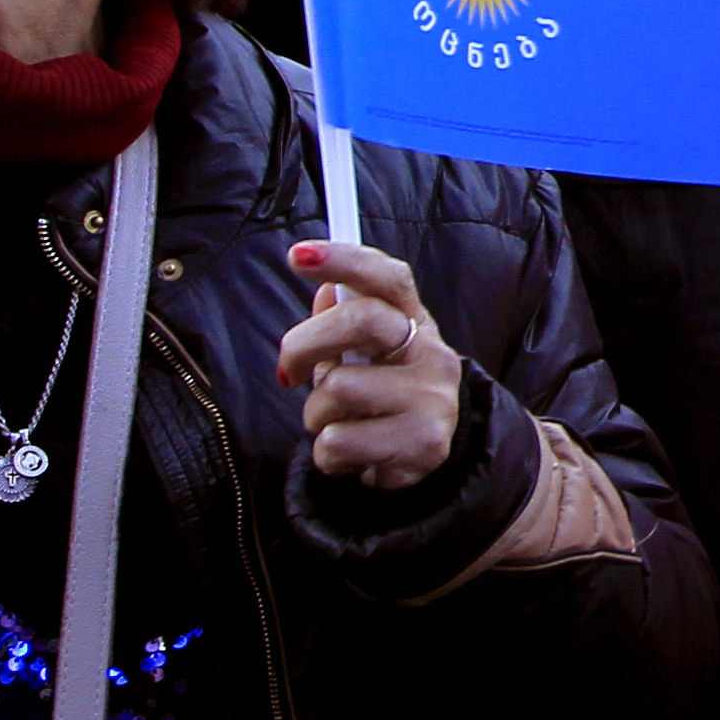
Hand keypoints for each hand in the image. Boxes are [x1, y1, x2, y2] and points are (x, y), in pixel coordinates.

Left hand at [279, 240, 466, 488]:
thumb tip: (326, 290)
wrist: (419, 464)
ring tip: (338, 424)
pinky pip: (338, 441)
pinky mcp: (424, 444)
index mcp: (414, 322)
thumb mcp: (363, 355)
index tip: (299, 255)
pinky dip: (327, 454)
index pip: (387, 278)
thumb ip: (343, 321)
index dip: (344, 260)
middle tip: (287, 371)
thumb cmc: (379, 398)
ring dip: (317, 414)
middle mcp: (432, 354)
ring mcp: (432, 399)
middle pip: (361, 320)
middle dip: (304, 344)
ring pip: (338, 390)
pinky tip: (351, 454)